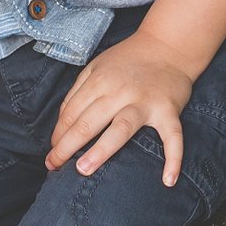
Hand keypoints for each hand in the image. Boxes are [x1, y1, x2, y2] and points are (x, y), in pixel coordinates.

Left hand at [46, 33, 196, 185]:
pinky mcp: (168, 111)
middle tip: (54, 166)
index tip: (51, 154)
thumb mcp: (98, 65)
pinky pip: (172, 137)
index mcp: (100, 80)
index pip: (72, 112)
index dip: (58, 134)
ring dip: (101, 150)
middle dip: (67, 146)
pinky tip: (168, 180)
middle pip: (89, 121)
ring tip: (83, 170)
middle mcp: (120, 91)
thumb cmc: (129, 60)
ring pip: (121, 128)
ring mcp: (145, 102)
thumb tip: (62, 123)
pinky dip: (173, 157)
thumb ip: (79, 90)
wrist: (167, 45)